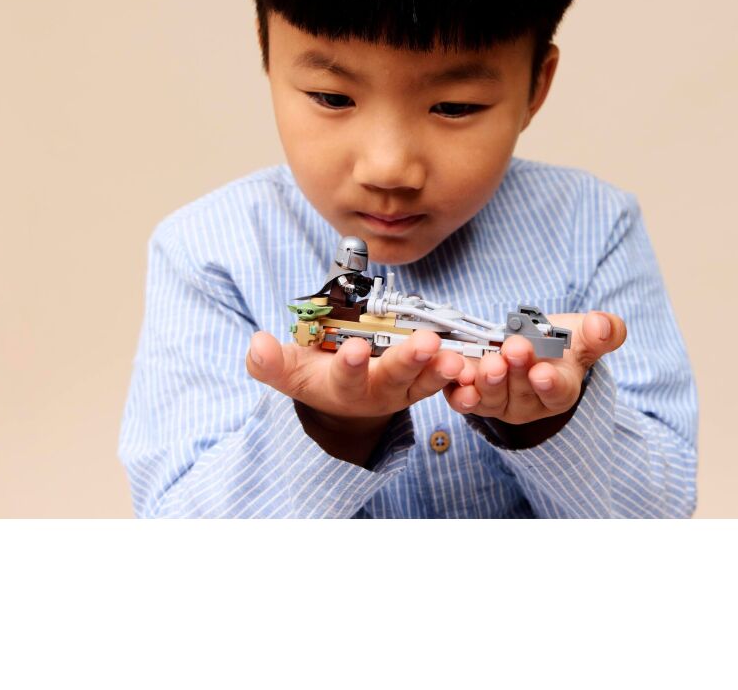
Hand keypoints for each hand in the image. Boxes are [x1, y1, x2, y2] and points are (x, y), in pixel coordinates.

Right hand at [246, 328, 466, 462]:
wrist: (348, 393)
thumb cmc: (317, 373)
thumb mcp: (288, 370)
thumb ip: (270, 361)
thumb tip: (257, 345)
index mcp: (341, 387)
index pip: (343, 378)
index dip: (349, 365)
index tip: (353, 349)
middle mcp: (376, 391)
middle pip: (392, 378)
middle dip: (407, 361)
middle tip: (423, 344)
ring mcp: (405, 387)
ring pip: (425, 380)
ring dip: (442, 369)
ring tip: (456, 357)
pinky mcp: (427, 379)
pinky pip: (448, 377)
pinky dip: (463, 372)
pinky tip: (479, 360)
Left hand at [443, 311, 625, 428]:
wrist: (528, 346)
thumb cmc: (560, 344)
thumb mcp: (584, 334)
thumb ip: (602, 331)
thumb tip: (602, 326)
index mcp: (559, 390)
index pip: (557, 392)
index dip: (550, 384)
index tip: (544, 373)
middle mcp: (529, 402)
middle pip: (522, 391)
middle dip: (518, 370)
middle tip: (515, 348)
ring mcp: (499, 401)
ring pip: (492, 396)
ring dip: (488, 380)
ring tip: (489, 362)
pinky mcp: (473, 396)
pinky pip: (464, 399)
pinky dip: (459, 391)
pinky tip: (458, 378)